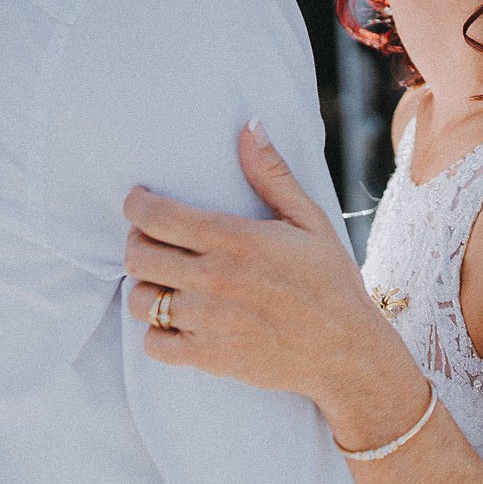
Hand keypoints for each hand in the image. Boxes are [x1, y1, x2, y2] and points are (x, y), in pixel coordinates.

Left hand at [124, 125, 419, 443]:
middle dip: (136, 242)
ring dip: (146, 287)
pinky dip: (156, 332)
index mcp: (237, 240)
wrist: (346, 352)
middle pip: (137, 256)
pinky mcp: (208, 357)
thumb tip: (249, 126)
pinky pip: (153, 344)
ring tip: (165, 281)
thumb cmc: (330, 282)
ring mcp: (209, 322)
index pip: (158, 216)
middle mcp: (215, 280)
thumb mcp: (310, 221)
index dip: (136, 205)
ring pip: (140, 300)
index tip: (138, 202)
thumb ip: (272, 174)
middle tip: (152, 241)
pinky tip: (176, 320)